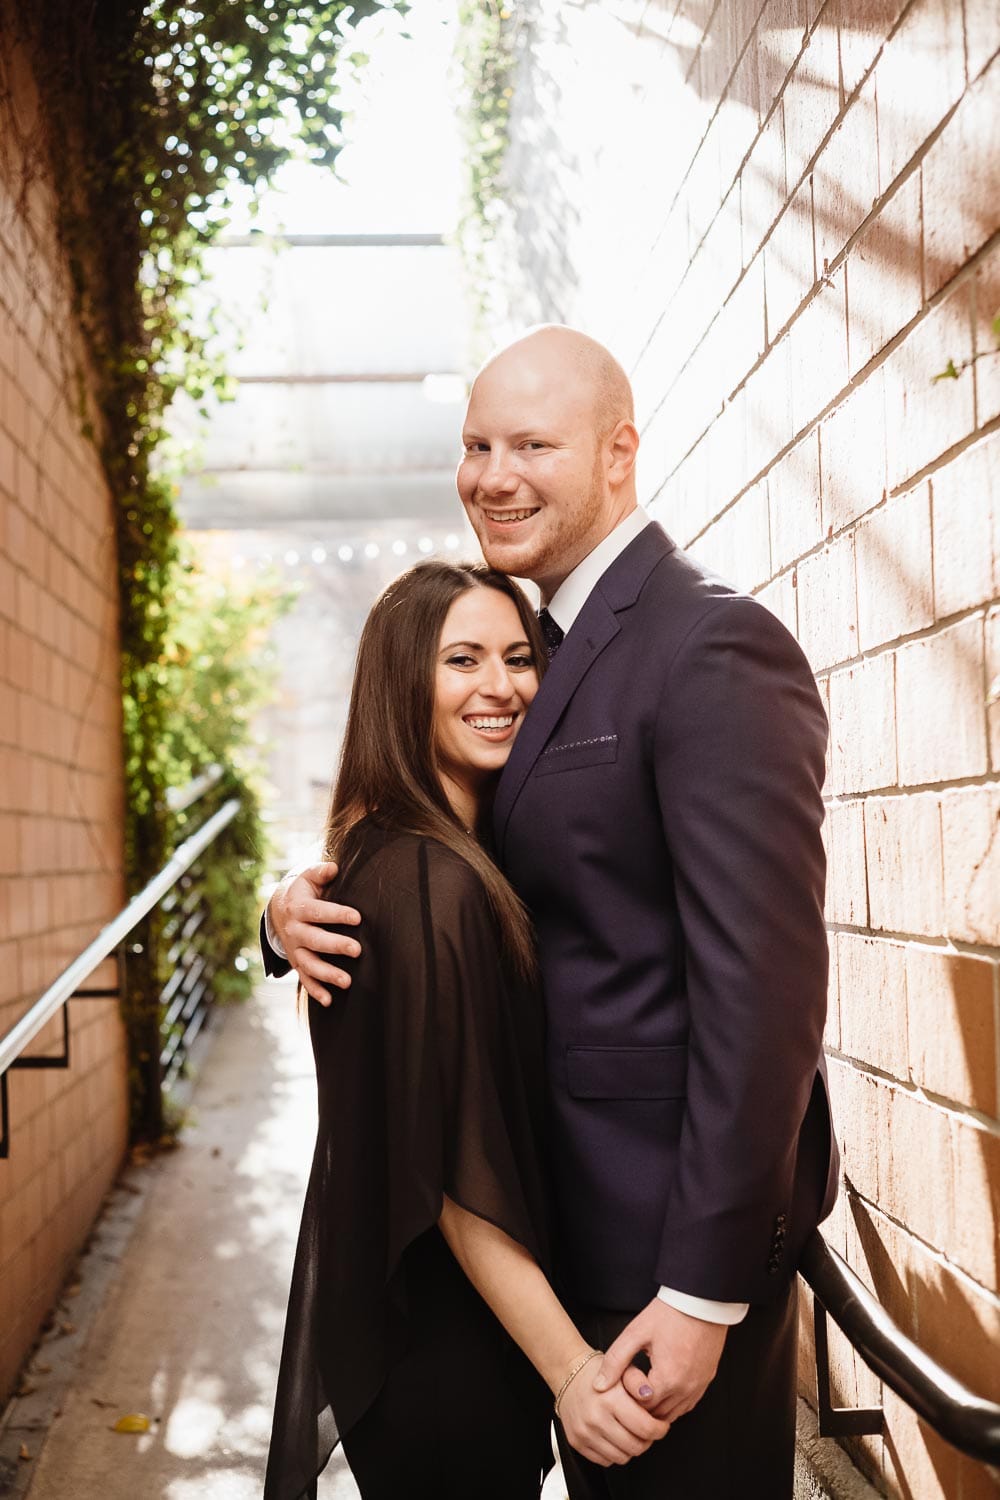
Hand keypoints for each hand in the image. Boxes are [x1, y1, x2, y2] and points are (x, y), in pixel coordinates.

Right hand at [269, 863, 361, 1003]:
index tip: (357, 918)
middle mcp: (294, 931)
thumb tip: (334, 868)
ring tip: (347, 982)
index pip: (318, 912)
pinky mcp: (296, 962)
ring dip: (327, 974)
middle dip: (336, 946)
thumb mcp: (308, 878)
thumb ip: (320, 872)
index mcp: (298, 908)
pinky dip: (315, 991)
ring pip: (309, 964)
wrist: (277, 910)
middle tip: (357, 950)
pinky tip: (329, 1001)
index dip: (337, 914)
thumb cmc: (302, 892)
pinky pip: (305, 978)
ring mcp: (294, 949)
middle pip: (315, 940)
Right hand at [558, 1357, 670, 1466]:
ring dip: (631, 1448)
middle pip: (635, 1447)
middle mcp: (596, 1418)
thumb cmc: (598, 1372)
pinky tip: (615, 1436)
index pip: (646, 1428)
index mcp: (611, 1399)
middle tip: (648, 1430)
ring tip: (631, 1432)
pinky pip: (605, 1461)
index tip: (661, 1426)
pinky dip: (614, 1452)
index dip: (659, 1430)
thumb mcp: (624, 1368)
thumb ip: (640, 1382)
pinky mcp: (577, 1443)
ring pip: (621, 1458)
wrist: (569, 1375)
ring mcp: (585, 1433)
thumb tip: (652, 1396)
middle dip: (648, 1441)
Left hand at [593, 1298, 726, 1422]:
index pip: (641, 1407)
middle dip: (641, 1404)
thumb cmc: (669, 1314)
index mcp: (668, 1379)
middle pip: (657, 1415)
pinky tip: (664, 1388)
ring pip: (673, 1415)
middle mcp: (686, 1389)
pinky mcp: (706, 1381)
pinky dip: (673, 1403)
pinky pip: (687, 1405)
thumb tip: (600, 1385)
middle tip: (634, 1381)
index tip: (629, 1372)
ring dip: (657, 1407)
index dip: (629, 1393)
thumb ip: (615, 1360)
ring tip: (646, 1385)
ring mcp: (698, 1387)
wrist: (701, 1300)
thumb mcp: (636, 1333)